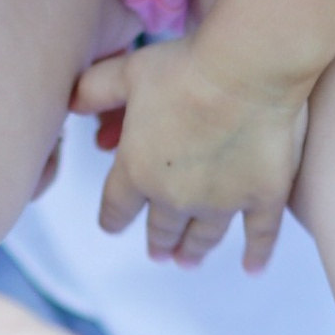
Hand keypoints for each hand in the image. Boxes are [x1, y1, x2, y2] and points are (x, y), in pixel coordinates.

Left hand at [70, 36, 307, 271]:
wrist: (246, 68)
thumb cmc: (184, 66)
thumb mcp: (127, 72)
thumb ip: (94, 89)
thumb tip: (71, 101)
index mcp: (137, 169)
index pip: (117, 207)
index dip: (113, 218)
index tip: (112, 226)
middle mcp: (175, 196)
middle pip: (161, 228)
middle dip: (157, 241)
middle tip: (158, 252)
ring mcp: (222, 202)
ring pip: (203, 236)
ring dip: (193, 251)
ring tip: (188, 261)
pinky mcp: (263, 198)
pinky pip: (259, 236)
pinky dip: (255, 254)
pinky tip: (252, 268)